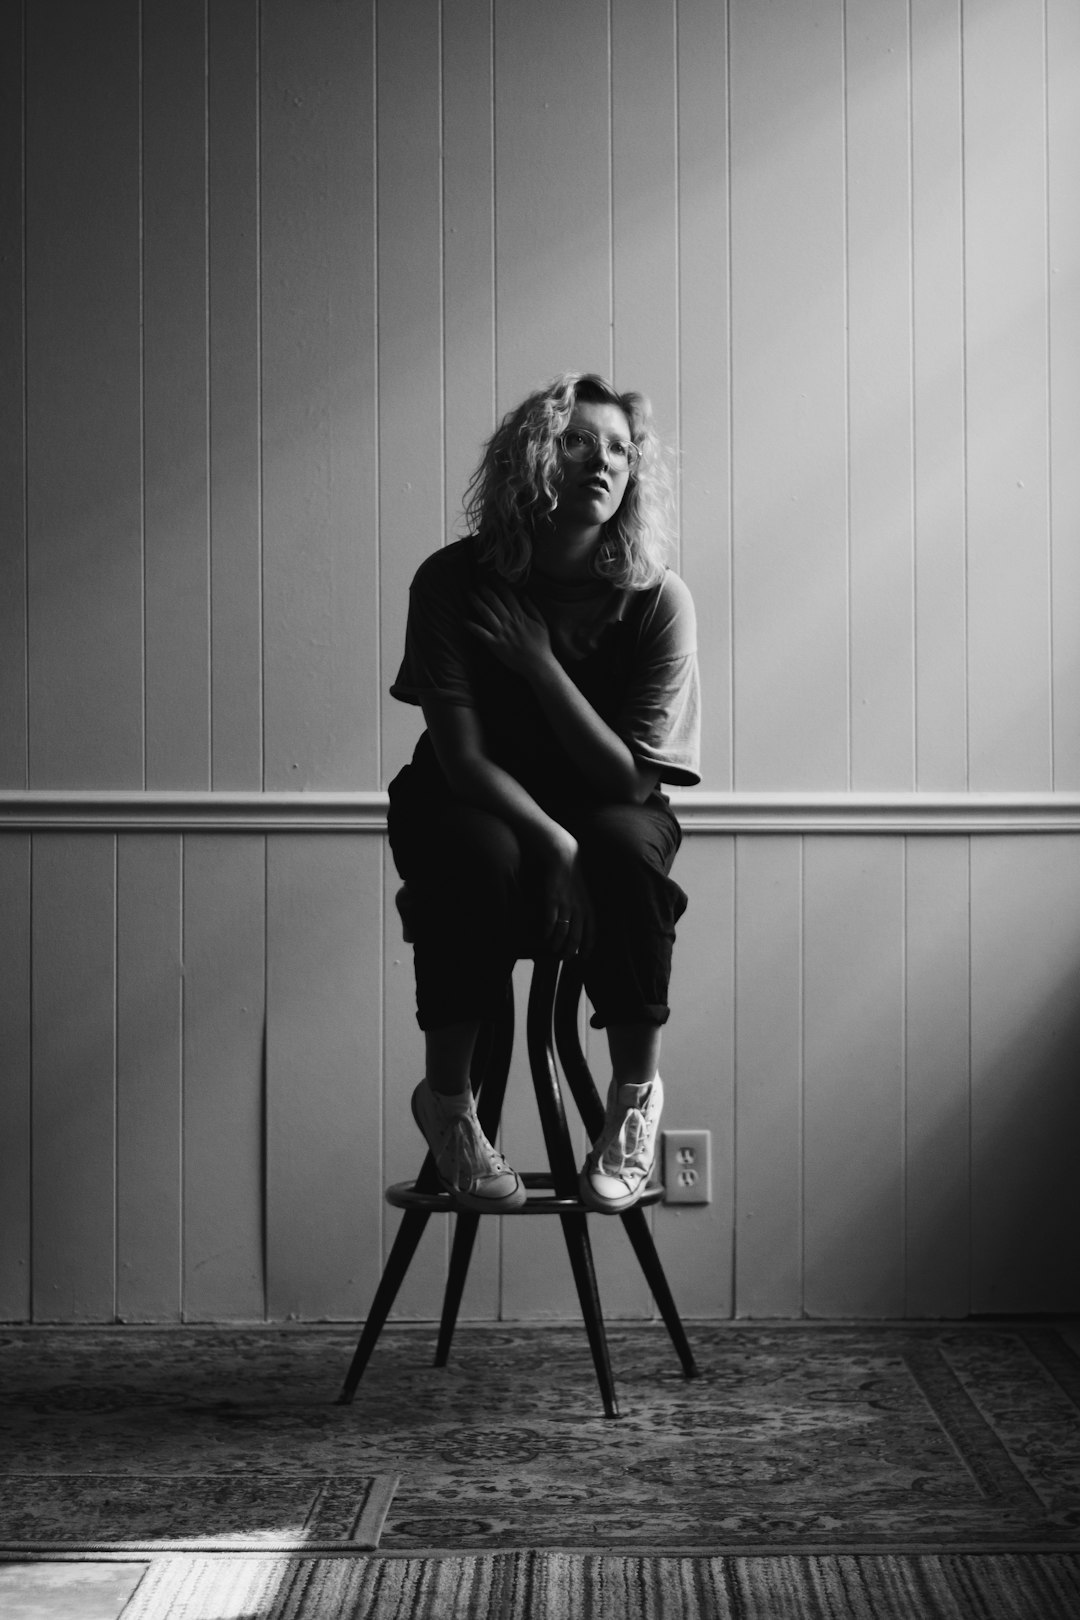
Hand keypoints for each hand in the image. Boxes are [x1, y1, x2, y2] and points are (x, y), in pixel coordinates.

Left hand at [466, 585, 553, 677]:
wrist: (539, 665)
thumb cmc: (542, 645)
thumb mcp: (542, 624)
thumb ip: (533, 609)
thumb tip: (525, 596)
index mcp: (520, 616)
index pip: (508, 596)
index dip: (499, 585)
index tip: (492, 577)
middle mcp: (509, 622)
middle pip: (494, 602)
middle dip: (485, 590)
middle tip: (477, 582)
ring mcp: (501, 633)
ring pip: (486, 613)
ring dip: (476, 602)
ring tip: (469, 594)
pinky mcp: (495, 645)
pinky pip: (481, 633)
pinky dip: (472, 627)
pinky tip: (464, 620)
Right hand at [538, 835, 593, 959]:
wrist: (565, 858)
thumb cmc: (574, 880)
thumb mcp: (585, 897)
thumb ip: (585, 912)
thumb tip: (581, 929)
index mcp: (589, 909)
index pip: (591, 934)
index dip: (587, 948)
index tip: (582, 958)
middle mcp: (579, 909)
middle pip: (576, 938)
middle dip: (570, 951)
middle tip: (564, 958)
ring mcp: (565, 905)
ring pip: (562, 933)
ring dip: (557, 944)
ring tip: (552, 949)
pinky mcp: (552, 900)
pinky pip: (550, 922)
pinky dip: (547, 932)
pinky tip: (544, 936)